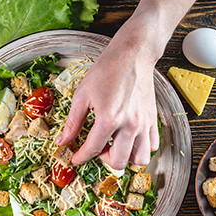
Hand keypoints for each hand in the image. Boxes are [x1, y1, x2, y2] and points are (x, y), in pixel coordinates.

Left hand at [55, 16, 161, 169]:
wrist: (132, 55)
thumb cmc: (107, 70)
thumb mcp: (82, 95)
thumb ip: (73, 122)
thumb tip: (62, 141)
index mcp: (109, 118)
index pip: (92, 150)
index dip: (81, 158)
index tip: (76, 159)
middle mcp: (129, 124)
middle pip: (118, 161)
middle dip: (103, 159)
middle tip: (97, 148)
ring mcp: (144, 123)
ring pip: (140, 159)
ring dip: (126, 157)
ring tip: (116, 146)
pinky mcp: (153, 119)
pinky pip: (153, 146)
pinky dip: (142, 148)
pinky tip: (130, 139)